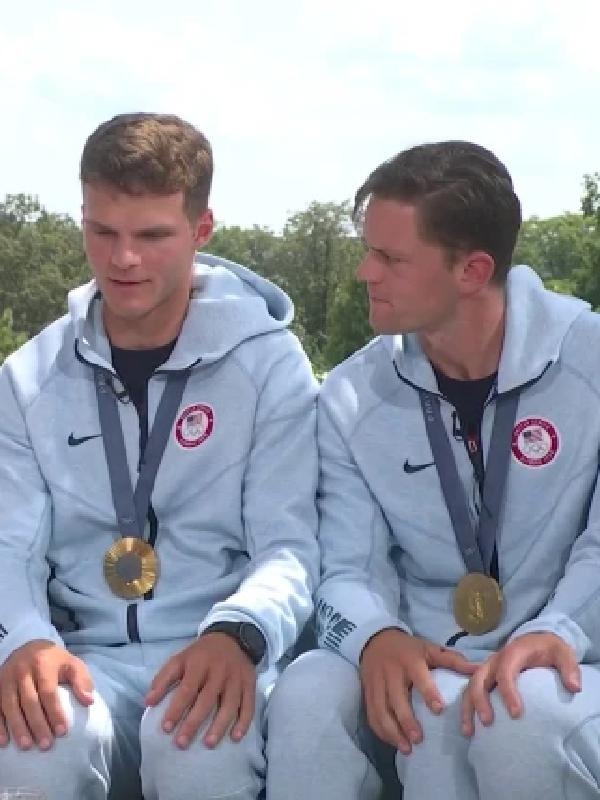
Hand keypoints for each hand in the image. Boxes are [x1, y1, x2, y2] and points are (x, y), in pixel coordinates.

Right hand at [0, 640, 93, 750]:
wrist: (28, 647)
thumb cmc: (54, 661)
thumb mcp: (72, 664)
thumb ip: (82, 681)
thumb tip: (89, 701)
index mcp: (42, 664)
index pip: (48, 692)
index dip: (55, 712)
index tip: (62, 732)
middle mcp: (22, 671)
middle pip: (29, 701)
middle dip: (38, 724)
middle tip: (46, 745)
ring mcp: (6, 678)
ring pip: (10, 706)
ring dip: (18, 728)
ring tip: (27, 746)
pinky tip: (4, 742)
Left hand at [145, 633, 256, 749]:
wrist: (232, 638)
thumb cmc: (201, 655)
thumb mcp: (180, 659)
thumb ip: (163, 679)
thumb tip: (148, 702)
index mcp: (199, 663)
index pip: (187, 689)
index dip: (176, 709)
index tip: (166, 728)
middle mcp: (219, 671)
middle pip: (207, 700)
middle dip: (194, 723)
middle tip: (181, 743)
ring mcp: (236, 678)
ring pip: (229, 704)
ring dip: (219, 726)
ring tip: (208, 744)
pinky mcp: (250, 683)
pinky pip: (249, 705)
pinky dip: (244, 722)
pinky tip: (235, 737)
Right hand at [360, 629, 476, 754]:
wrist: (376, 640)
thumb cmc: (408, 648)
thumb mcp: (429, 648)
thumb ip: (452, 660)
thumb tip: (477, 669)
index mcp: (409, 659)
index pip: (418, 676)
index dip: (428, 692)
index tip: (438, 710)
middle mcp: (391, 671)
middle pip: (396, 698)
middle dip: (406, 720)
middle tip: (418, 739)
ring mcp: (376, 682)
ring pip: (381, 709)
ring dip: (392, 731)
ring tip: (406, 748)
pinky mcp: (367, 692)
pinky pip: (371, 714)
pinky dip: (380, 731)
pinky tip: (392, 742)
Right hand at [461, 632, 580, 735]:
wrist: (535, 640)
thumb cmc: (548, 649)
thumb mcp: (562, 652)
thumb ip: (569, 667)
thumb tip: (574, 687)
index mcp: (512, 653)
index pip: (505, 672)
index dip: (508, 692)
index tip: (517, 714)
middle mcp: (495, 661)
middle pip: (479, 679)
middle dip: (480, 700)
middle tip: (488, 722)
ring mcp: (488, 670)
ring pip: (470, 687)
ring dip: (467, 708)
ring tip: (469, 732)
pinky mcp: (486, 679)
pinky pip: (470, 692)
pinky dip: (466, 709)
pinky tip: (469, 728)